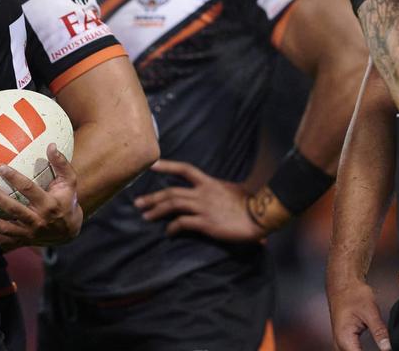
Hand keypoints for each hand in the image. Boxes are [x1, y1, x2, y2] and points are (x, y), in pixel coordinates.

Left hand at [0, 144, 82, 248]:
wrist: (70, 230)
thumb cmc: (67, 201)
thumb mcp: (69, 182)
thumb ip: (61, 164)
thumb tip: (51, 146)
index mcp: (48, 204)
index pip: (28, 189)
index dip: (14, 178)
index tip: (0, 167)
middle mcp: (38, 220)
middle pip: (14, 209)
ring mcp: (29, 233)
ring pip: (7, 228)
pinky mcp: (23, 241)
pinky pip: (4, 242)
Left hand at [132, 159, 264, 241]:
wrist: (260, 215)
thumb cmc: (250, 204)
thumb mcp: (231, 190)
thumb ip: (220, 191)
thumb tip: (221, 195)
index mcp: (209, 182)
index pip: (184, 169)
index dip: (167, 166)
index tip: (152, 165)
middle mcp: (203, 193)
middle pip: (171, 191)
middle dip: (152, 197)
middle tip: (138, 203)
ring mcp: (203, 208)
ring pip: (172, 205)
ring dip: (156, 210)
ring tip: (145, 216)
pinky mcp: (206, 223)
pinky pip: (182, 223)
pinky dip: (172, 228)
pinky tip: (168, 232)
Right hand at [327, 278, 390, 350]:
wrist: (343, 284)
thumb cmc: (353, 294)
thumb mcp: (370, 312)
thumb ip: (379, 331)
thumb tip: (388, 348)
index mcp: (345, 339)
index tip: (386, 350)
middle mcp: (339, 343)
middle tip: (384, 347)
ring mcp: (339, 342)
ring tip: (380, 348)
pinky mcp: (343, 340)